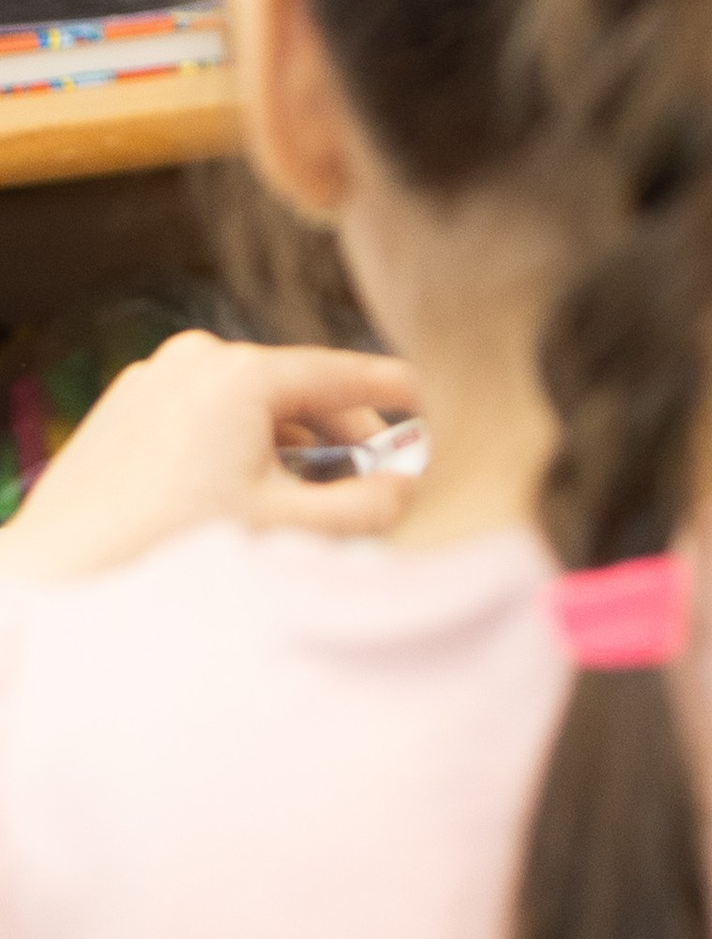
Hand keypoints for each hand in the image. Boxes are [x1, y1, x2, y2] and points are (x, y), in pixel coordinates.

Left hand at [0, 333, 417, 584]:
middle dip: (339, 437)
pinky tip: (243, 498)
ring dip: (286, 447)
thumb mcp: (286, 530)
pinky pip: (204, 416)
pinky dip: (237, 446)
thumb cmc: (169, 551)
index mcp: (243, 372)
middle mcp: (197, 357)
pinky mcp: (122, 409)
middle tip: (373, 479)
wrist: (55, 580)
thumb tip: (408, 489)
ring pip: (249, 406)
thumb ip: (366, 508)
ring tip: (304, 502)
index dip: (396, 390)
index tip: (430, 401)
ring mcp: (153, 378)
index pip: (344, 371)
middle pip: (297, 391)